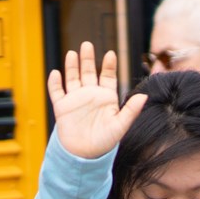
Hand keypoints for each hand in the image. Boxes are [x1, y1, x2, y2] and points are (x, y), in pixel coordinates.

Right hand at [47, 42, 146, 158]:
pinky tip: (56, 73)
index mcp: (107, 97)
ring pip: (73, 78)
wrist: (85, 154)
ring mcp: (76, 99)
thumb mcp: (121, 125)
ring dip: (72, 66)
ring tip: (73, 53)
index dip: (108, 65)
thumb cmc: (106, 141)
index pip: (107, 76)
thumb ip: (131, 110)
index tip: (110, 54)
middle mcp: (91, 95)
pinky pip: (57, 92)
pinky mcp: (62, 107)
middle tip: (87, 44)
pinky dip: (55, 82)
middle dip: (88, 59)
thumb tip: (144, 96)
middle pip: (88, 72)